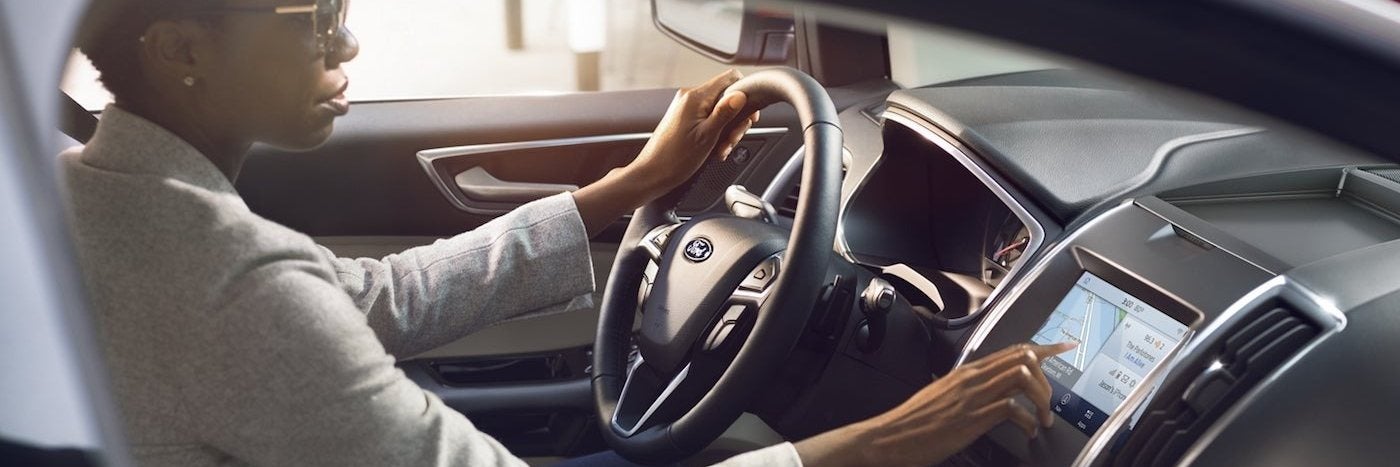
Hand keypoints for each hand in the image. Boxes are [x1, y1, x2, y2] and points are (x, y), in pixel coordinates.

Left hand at [571, 70, 758, 236]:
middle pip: (726, 98)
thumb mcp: (707, 136)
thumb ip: (725, 113)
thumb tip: (741, 95)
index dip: (745, 95)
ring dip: (726, 131)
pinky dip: (715, 133)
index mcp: (695, 97)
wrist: (652, 173)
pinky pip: (708, 119)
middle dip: (735, 120)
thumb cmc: (674, 159)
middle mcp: (689, 98)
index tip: (748, 115)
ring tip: (720, 148)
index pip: (730, 79)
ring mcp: (686, 108)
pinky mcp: (684, 119)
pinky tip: (714, 149)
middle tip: (731, 139)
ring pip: (719, 111)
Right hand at [794, 342, 1075, 465]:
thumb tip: (990, 392)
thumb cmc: (914, 422)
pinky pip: (1013, 408)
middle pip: (1022, 357)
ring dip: (1042, 398)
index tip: (1063, 348)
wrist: (891, 437)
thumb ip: (967, 390)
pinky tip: (1029, 432)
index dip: (1043, 348)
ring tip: (1044, 418)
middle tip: (1059, 393)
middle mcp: (973, 377)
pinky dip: (1029, 421)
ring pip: (1022, 376)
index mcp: (967, 371)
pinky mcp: (973, 417)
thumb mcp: (943, 397)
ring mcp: (974, 396)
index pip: (1012, 350)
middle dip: (1050, 372)